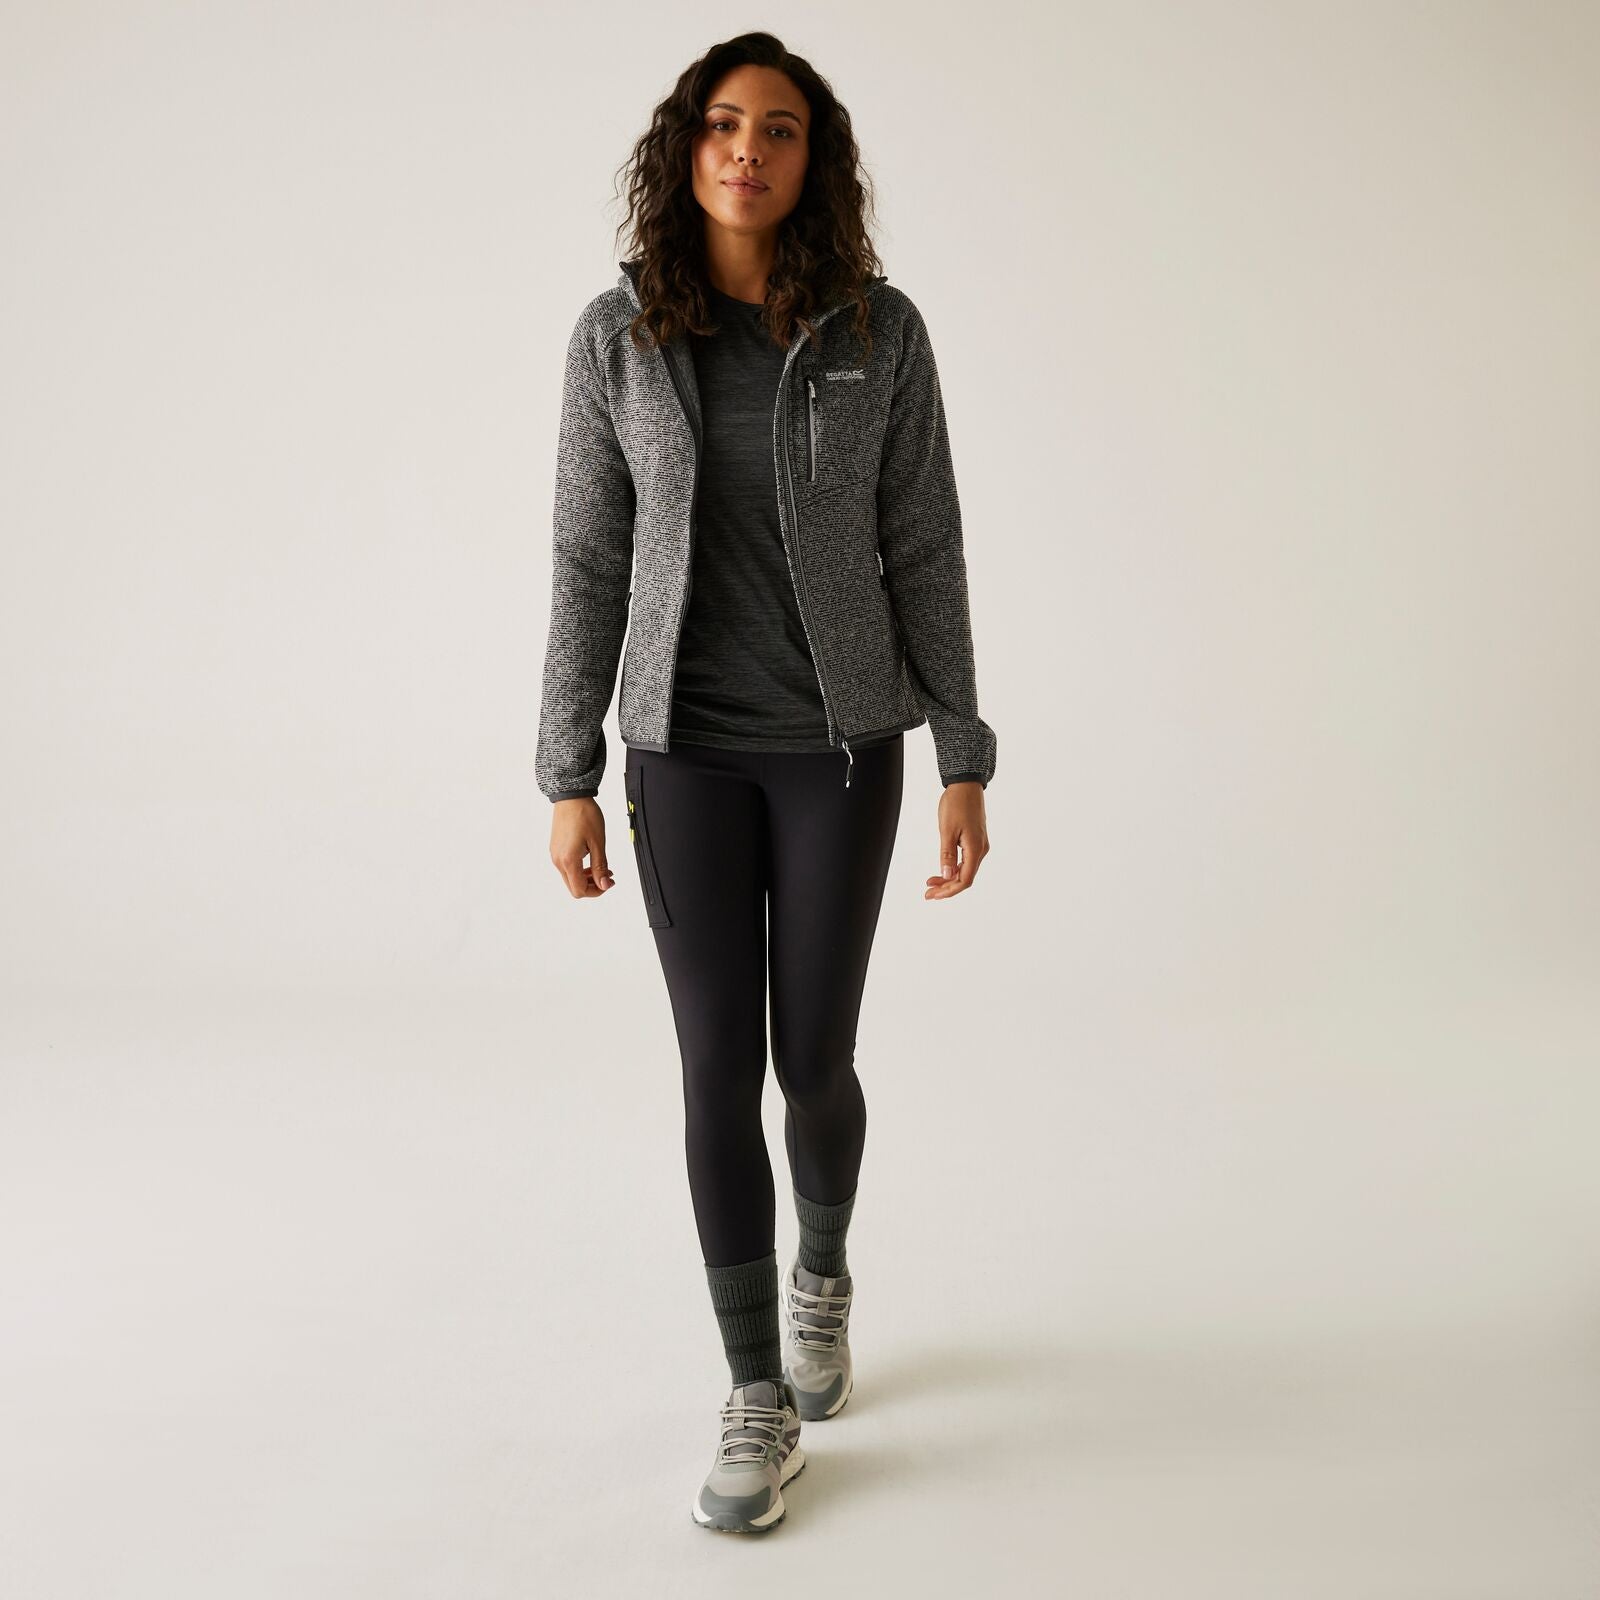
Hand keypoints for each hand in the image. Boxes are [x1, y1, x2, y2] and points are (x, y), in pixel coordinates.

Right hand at [550, 797, 614, 899]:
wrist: (571, 797)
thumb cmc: (585, 815)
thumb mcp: (598, 842)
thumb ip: (601, 867)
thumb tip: (605, 885)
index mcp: (568, 860)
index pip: (580, 890)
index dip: (596, 892)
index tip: (609, 883)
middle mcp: (558, 860)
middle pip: (574, 887)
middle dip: (592, 886)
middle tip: (608, 876)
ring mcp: (555, 855)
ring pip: (570, 878)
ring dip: (587, 877)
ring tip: (602, 868)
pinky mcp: (556, 849)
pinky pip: (567, 867)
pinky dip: (580, 869)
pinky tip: (591, 859)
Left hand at [925, 781, 988, 898]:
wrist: (966, 785)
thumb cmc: (956, 804)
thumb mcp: (947, 830)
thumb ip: (947, 855)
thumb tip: (947, 876)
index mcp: (975, 849)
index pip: (965, 880)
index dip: (949, 891)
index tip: (933, 895)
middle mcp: (980, 850)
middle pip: (965, 878)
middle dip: (946, 888)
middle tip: (928, 893)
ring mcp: (979, 845)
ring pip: (965, 870)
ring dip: (949, 879)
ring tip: (931, 883)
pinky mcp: (975, 840)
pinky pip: (966, 861)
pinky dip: (953, 868)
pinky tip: (942, 870)